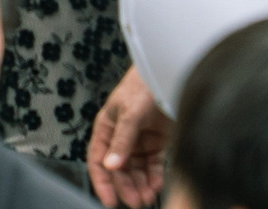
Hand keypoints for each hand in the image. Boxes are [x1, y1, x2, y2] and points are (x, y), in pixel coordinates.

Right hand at [87, 68, 168, 206]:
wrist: (169, 73)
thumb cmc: (143, 85)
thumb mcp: (129, 112)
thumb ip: (121, 140)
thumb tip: (110, 166)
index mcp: (106, 127)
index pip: (98, 159)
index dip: (102, 181)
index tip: (109, 200)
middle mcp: (121, 137)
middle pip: (118, 169)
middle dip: (125, 187)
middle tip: (135, 202)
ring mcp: (139, 141)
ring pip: (136, 171)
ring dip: (140, 186)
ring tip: (147, 198)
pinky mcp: (157, 143)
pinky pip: (153, 167)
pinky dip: (154, 178)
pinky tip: (156, 186)